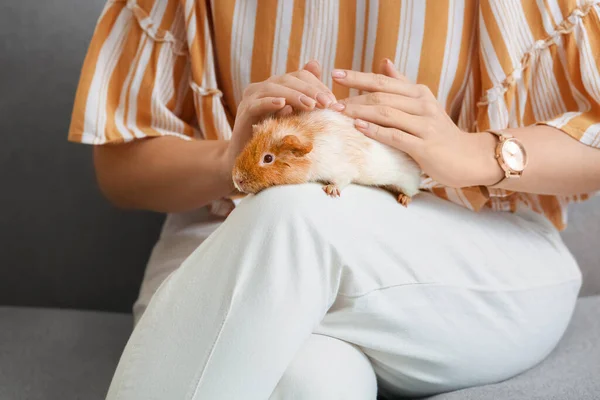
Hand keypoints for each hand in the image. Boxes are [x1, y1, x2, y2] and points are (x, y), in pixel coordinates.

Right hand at [225, 60, 334, 165]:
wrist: (251, 163)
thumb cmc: (277, 140)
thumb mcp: (296, 118)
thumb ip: (306, 96)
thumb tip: (317, 65)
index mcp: (277, 86)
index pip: (300, 76)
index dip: (318, 86)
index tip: (333, 101)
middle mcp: (263, 88)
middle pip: (289, 79)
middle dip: (310, 90)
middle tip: (327, 103)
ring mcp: (251, 98)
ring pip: (274, 88)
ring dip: (294, 95)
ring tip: (311, 105)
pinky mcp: (244, 112)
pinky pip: (257, 104)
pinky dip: (269, 102)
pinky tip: (283, 104)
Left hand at [330, 59, 502, 187]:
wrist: (468, 158)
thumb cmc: (439, 133)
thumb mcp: (421, 105)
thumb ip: (402, 86)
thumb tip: (384, 62)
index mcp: (418, 93)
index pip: (383, 81)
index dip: (358, 77)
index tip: (335, 74)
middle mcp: (422, 104)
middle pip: (381, 95)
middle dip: (353, 96)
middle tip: (329, 100)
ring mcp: (425, 124)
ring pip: (386, 113)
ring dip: (360, 111)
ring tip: (338, 112)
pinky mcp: (425, 146)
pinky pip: (396, 136)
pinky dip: (376, 131)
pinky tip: (358, 127)